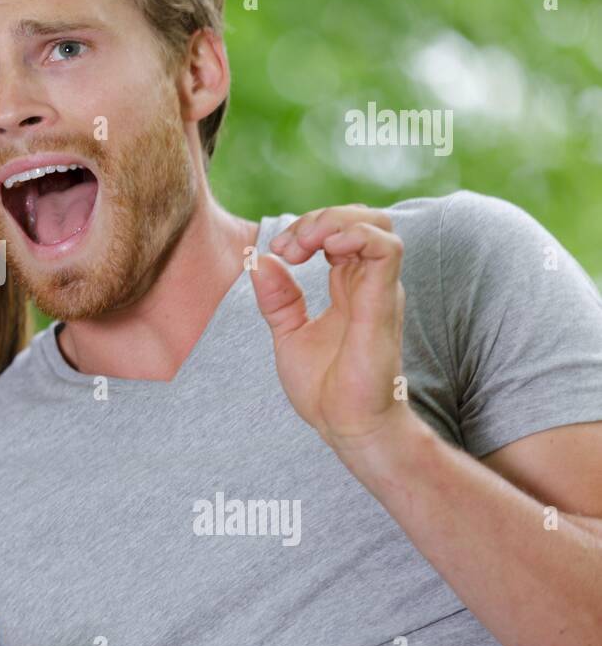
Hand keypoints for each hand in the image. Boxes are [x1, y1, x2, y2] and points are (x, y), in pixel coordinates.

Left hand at [250, 204, 416, 457]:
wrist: (346, 426)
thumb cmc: (326, 388)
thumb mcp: (288, 334)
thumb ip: (277, 298)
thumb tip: (259, 260)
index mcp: (348, 287)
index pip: (339, 232)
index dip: (306, 229)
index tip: (277, 253)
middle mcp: (368, 283)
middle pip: (360, 219)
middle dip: (318, 219)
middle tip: (287, 246)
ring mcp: (380, 290)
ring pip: (376, 225)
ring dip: (334, 221)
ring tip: (304, 242)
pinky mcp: (384, 302)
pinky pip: (386, 249)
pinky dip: (356, 235)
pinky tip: (326, 247)